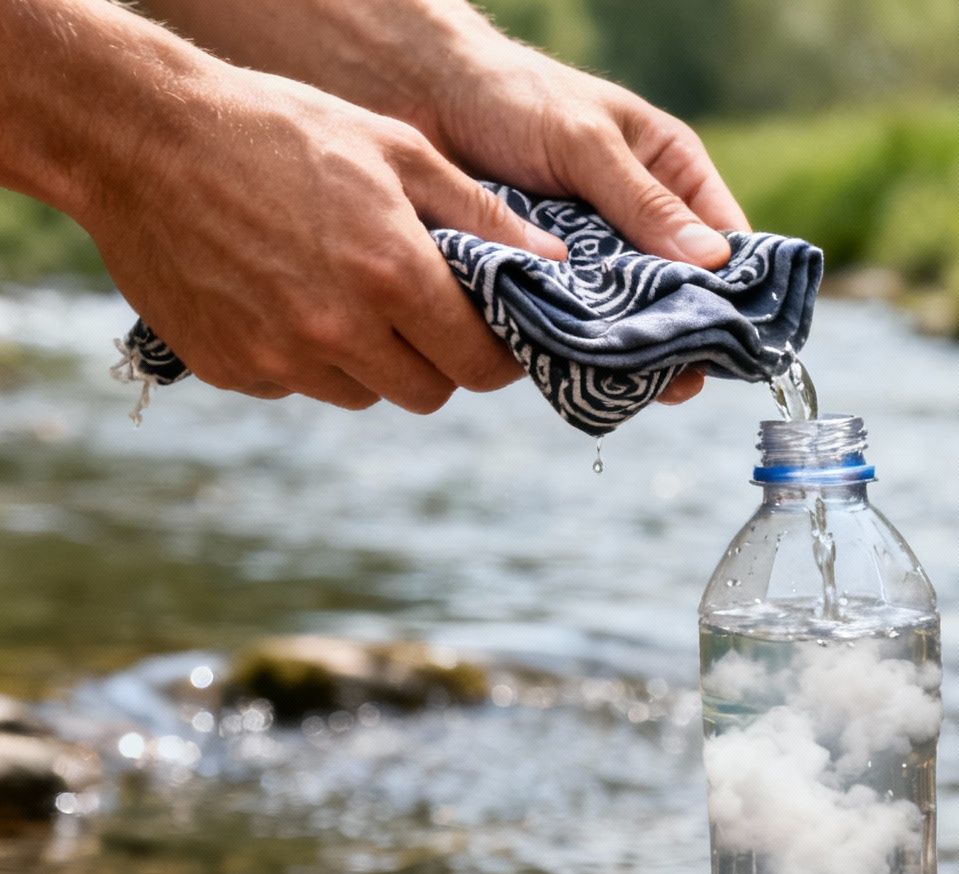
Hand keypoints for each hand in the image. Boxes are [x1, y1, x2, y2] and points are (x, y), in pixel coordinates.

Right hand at [82, 64, 567, 411]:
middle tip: (426, 317)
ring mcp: (277, 355)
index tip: (497, 339)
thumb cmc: (279, 129)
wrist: (139, 136)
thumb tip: (553, 263)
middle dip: (438, 362)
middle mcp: (337, 328)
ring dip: (371, 361)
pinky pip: (294, 384)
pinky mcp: (227, 367)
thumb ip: (481, 216)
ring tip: (350, 296)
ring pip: (362, 393)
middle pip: (427, 393)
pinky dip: (305, 357)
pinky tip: (286, 296)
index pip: (479, 363)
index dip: (498, 357)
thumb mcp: (396, 150)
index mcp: (391, 275)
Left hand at [423, 40, 752, 404]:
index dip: (734, 287)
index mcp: (672, 175)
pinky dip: (578, 344)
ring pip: (628, 314)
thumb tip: (712, 261)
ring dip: (629, 346)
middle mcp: (640, 221)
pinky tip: (586, 372)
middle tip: (684, 376)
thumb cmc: (513, 95)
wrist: (419, 96)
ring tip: (639, 383)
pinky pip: (574, 321)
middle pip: (680, 290)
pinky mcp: (549, 280)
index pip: (725, 239)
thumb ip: (644, 201)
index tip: (734, 332)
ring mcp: (596, 256)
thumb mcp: (587, 142)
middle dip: (681, 331)